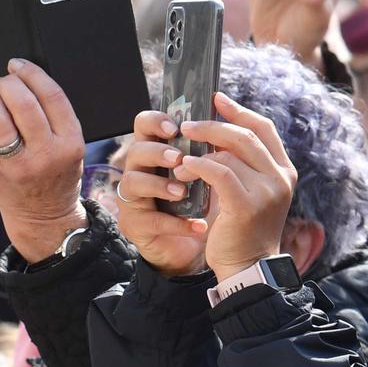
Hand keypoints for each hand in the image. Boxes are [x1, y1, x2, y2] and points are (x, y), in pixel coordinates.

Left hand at [0, 59, 87, 261]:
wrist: (43, 217)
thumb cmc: (57, 175)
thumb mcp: (71, 147)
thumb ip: (56, 118)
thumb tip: (25, 79)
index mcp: (70, 143)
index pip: (52, 97)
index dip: (33, 74)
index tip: (20, 65)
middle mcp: (45, 153)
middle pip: (23, 103)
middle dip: (10, 83)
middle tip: (6, 81)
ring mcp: (17, 162)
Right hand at [114, 110, 206, 276]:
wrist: (195, 248)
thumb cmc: (199, 204)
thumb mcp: (207, 173)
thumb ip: (212, 149)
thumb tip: (234, 118)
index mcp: (156, 151)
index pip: (144, 124)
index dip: (155, 121)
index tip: (176, 127)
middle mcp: (140, 171)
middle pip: (135, 149)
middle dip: (157, 152)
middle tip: (178, 158)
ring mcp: (134, 198)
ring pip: (133, 181)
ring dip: (160, 184)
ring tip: (183, 192)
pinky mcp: (135, 225)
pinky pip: (151, 220)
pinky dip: (176, 223)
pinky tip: (199, 226)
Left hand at [176, 93, 296, 283]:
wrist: (247, 268)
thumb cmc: (242, 231)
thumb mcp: (248, 192)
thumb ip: (240, 165)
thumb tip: (215, 133)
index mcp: (283, 171)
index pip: (263, 129)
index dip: (238, 111)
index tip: (216, 98)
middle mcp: (280, 178)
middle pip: (245, 135)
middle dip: (212, 125)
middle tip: (186, 125)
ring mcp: (267, 191)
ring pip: (230, 152)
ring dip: (199, 149)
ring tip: (179, 157)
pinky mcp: (247, 204)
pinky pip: (219, 172)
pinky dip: (198, 165)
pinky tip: (184, 169)